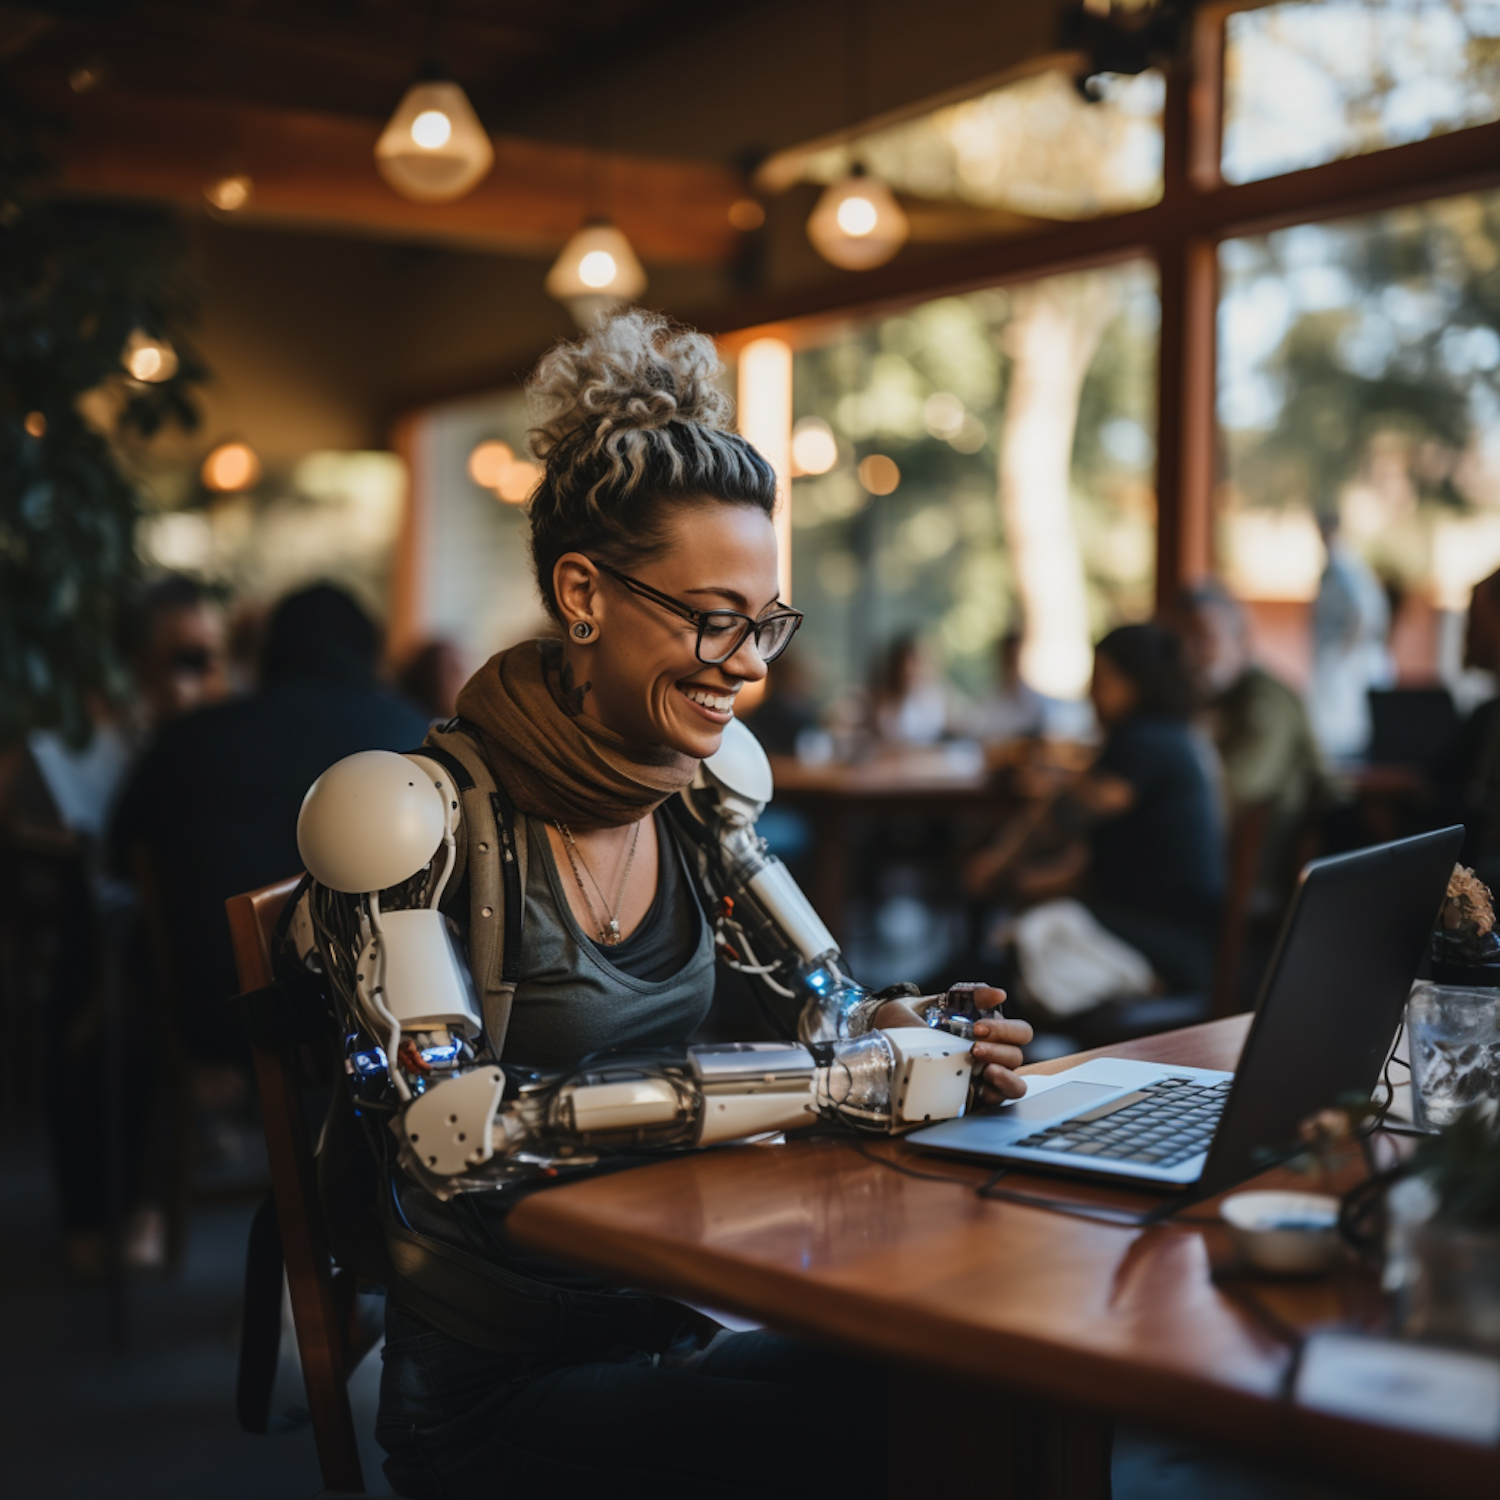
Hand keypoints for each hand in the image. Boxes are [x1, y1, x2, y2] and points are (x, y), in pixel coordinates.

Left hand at [870, 984, 1031, 1102]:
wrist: (878, 1038)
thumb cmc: (909, 1019)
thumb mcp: (937, 1002)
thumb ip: (969, 995)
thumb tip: (1000, 995)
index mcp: (987, 1032)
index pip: (1019, 1033)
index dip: (1006, 1030)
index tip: (978, 1027)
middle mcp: (989, 1056)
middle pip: (1016, 1056)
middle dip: (999, 1050)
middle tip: (973, 1048)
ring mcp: (980, 1079)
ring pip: (1015, 1082)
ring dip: (1006, 1074)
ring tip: (986, 1069)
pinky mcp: (968, 1099)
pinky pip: (996, 1101)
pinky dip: (997, 1093)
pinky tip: (984, 1084)